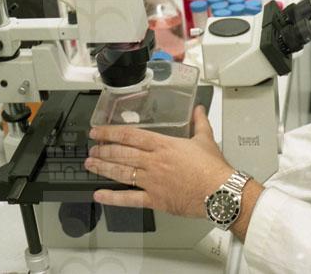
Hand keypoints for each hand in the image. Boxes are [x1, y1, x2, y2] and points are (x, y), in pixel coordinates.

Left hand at [84, 106, 233, 217]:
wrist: (220, 192)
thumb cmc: (213, 168)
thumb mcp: (206, 139)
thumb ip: (199, 122)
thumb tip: (198, 109)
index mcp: (165, 145)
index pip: (131, 136)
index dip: (110, 133)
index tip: (98, 132)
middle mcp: (154, 162)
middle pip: (122, 154)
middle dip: (104, 150)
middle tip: (92, 149)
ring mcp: (152, 181)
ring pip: (121, 173)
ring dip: (103, 168)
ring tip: (90, 164)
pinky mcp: (155, 200)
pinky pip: (129, 199)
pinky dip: (112, 198)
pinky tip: (99, 195)